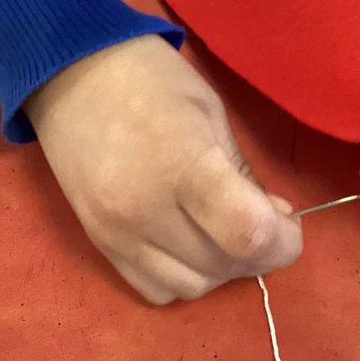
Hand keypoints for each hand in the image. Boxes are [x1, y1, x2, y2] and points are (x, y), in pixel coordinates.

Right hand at [24, 34, 302, 303]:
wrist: (70, 72)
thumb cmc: (152, 79)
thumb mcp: (211, 115)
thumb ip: (244, 174)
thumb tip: (276, 221)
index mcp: (183, 165)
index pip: (248, 234)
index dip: (283, 242)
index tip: (289, 225)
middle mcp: (146, 211)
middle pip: (224, 265)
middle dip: (259, 252)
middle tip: (263, 220)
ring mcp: (117, 233)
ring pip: (192, 287)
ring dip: (221, 268)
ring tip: (224, 231)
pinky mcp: (98, 243)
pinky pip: (154, 288)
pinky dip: (183, 275)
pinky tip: (190, 242)